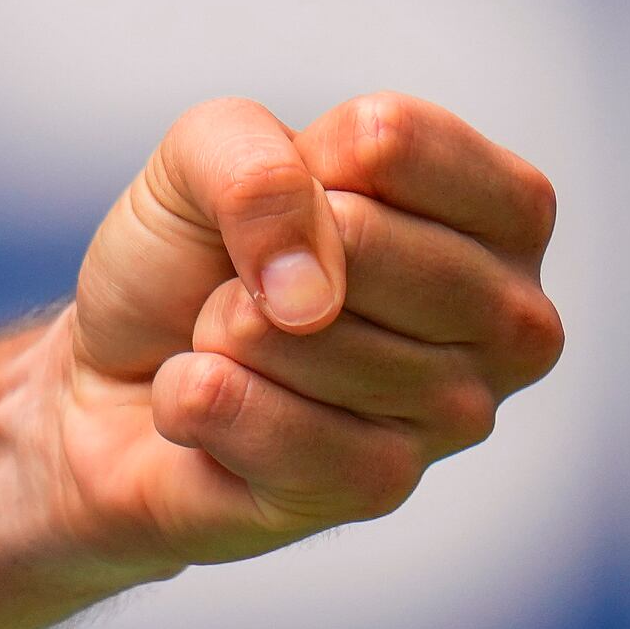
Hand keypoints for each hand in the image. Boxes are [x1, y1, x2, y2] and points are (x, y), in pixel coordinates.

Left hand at [14, 92, 563, 574]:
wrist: (117, 378)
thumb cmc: (192, 256)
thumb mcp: (203, 151)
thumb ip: (258, 166)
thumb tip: (310, 290)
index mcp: (503, 213)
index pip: (395, 139)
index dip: (300, 156)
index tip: (294, 194)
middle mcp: (512, 319)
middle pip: (361, 237)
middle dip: (259, 251)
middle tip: (252, 282)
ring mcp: (460, 414)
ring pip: (304, 334)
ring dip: (223, 329)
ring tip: (237, 347)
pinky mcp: (382, 489)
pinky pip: (263, 420)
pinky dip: (195, 397)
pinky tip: (208, 402)